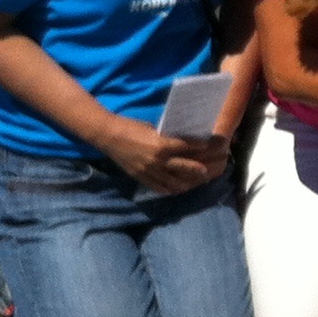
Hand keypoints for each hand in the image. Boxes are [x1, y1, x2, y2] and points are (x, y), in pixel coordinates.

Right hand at [100, 115, 226, 195]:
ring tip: (195, 182)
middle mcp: (157, 161)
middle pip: (184, 169)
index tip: (209, 145)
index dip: (199, 146)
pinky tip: (177, 188)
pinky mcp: (141, 178)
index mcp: (161, 145)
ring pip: (173, 183)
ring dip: (186, 183)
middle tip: (207, 169)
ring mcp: (149, 172)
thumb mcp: (153, 129)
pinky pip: (159, 188)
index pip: (186, 147)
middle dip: (198, 169)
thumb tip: (182, 140)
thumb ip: (167, 137)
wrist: (109, 137)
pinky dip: (170, 189)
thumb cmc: (132, 127)